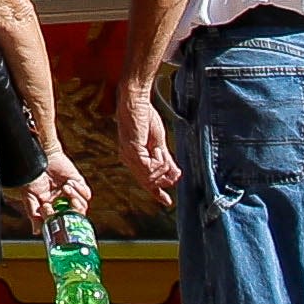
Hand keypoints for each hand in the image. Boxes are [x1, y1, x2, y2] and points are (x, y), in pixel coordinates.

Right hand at [32, 148, 90, 230]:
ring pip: (82, 207)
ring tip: (65, 188)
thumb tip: (37, 231)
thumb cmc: (33, 176)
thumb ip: (34, 215)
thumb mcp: (30, 197)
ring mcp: (72, 195)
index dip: (61, 223)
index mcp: (52, 210)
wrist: (41, 156)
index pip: (61, 223)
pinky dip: (80, 191)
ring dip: (75, 198)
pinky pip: (86, 194)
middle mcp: (64, 204)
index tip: (56, 219)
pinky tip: (69, 183)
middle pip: (75, 217)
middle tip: (66, 207)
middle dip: (72, 213)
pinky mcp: (79, 184)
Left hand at [116, 85, 179, 204]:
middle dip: (165, 179)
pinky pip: (150, 169)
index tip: (167, 202)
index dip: (157, 192)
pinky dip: (160, 162)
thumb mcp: (158, 142)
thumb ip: (166, 159)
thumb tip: (175, 175)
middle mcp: (128, 160)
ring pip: (151, 177)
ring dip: (163, 167)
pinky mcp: (133, 152)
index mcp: (133, 158)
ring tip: (163, 152)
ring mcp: (129, 157)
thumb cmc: (144, 116)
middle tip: (175, 172)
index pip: (145, 180)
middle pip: (149, 182)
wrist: (136, 100)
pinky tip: (160, 151)